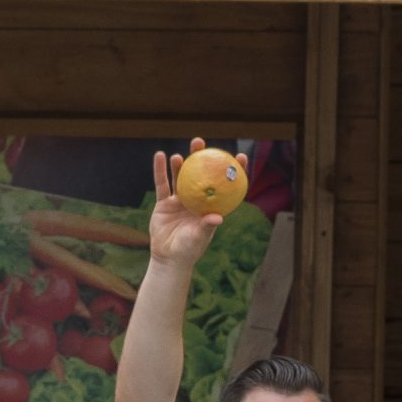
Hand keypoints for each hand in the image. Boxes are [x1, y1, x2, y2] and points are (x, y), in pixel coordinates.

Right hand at [147, 138, 234, 266]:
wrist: (169, 258)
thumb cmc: (189, 249)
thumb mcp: (199, 238)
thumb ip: (207, 226)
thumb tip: (218, 217)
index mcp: (210, 205)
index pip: (225, 185)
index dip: (233, 170)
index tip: (240, 156)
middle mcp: (196, 199)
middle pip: (201, 174)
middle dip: (202, 157)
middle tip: (201, 143)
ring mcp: (180, 200)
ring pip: (181, 177)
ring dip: (181, 163)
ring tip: (182, 153)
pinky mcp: (164, 203)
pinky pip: (162, 184)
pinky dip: (161, 170)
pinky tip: (161, 156)